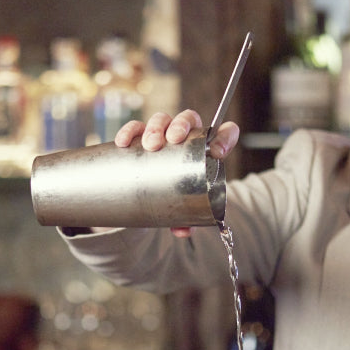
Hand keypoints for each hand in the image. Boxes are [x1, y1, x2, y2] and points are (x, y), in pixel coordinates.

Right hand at [114, 110, 239, 236]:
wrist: (156, 189)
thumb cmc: (179, 194)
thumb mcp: (186, 207)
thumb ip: (187, 219)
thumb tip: (182, 231)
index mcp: (207, 148)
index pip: (224, 133)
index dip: (225, 137)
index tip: (217, 153)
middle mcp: (186, 135)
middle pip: (188, 118)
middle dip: (181, 126)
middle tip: (174, 140)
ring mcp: (163, 133)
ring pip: (162, 119)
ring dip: (156, 128)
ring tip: (151, 145)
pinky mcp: (141, 136)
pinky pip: (135, 128)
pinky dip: (130, 132)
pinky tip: (123, 143)